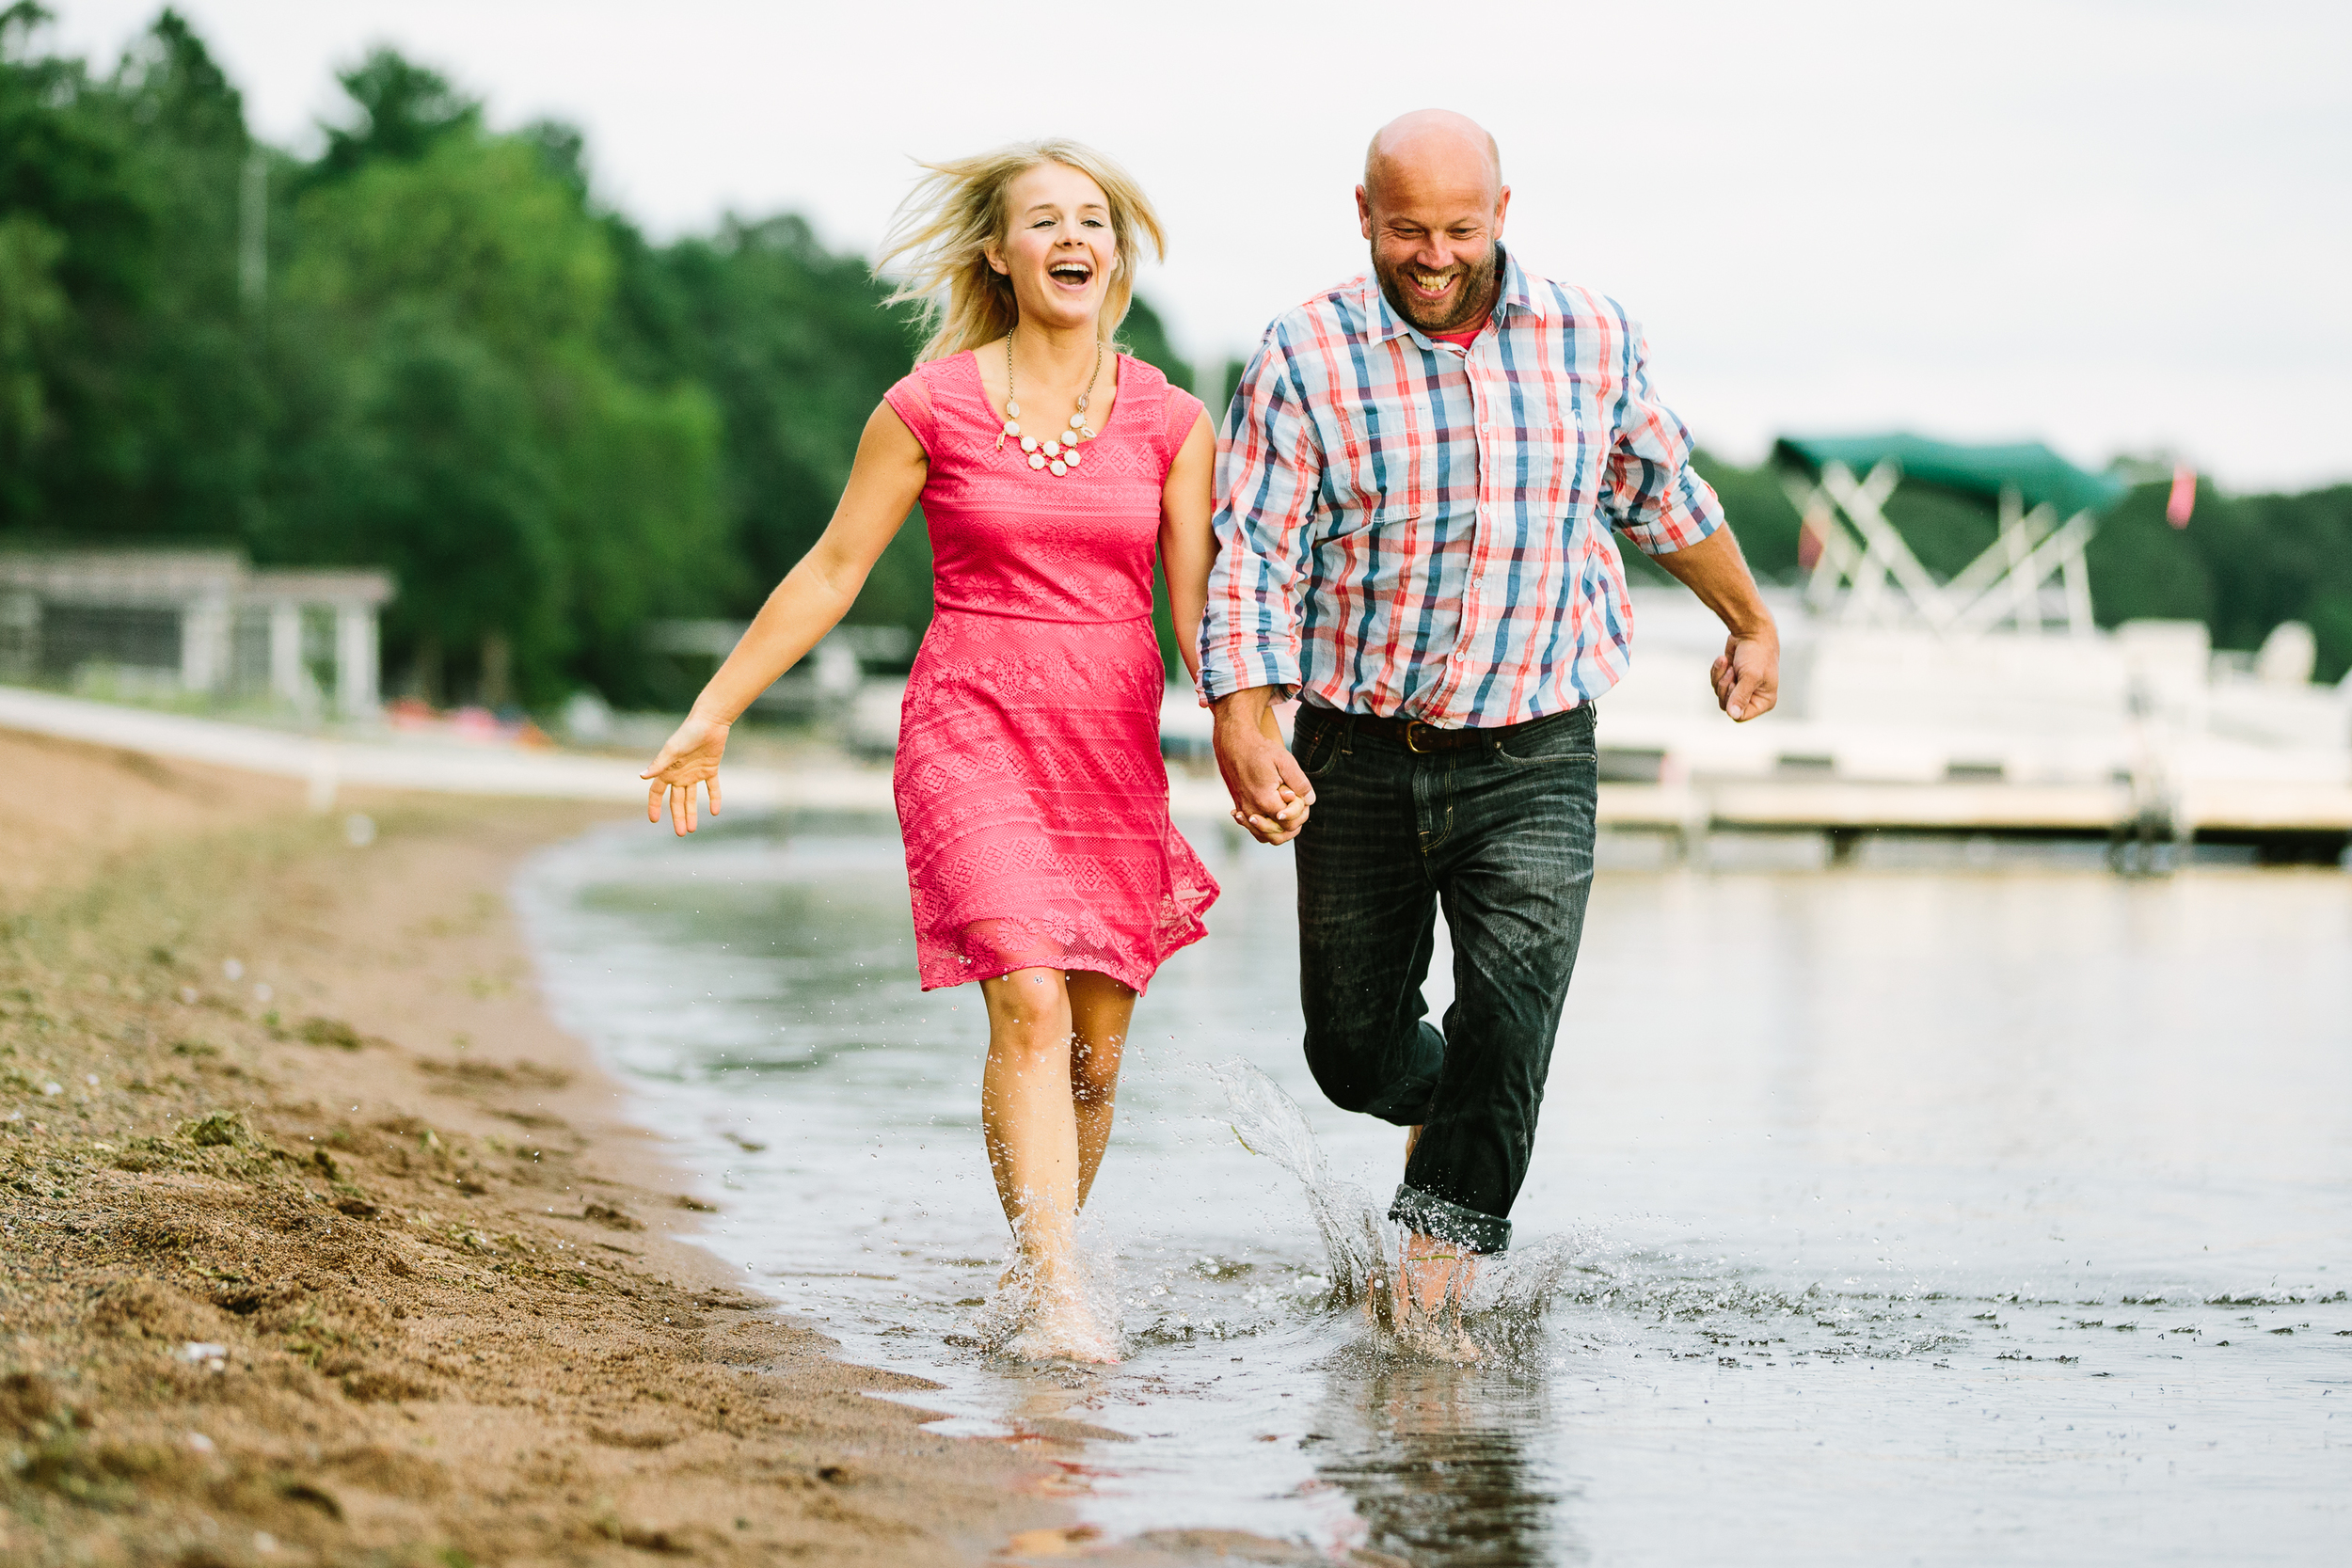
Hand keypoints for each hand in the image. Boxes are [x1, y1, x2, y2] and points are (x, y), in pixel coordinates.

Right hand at [641, 714, 729, 834]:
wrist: (710, 722)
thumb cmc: (688, 733)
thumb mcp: (672, 750)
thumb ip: (659, 765)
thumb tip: (642, 777)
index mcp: (667, 770)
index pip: (657, 792)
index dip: (654, 805)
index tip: (654, 820)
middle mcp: (679, 774)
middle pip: (676, 800)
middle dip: (678, 817)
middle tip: (681, 833)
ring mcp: (695, 773)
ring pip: (692, 798)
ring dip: (692, 812)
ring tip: (692, 829)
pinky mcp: (710, 769)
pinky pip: (712, 787)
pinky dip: (714, 799)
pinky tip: (714, 812)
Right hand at [1211, 690, 1313, 844]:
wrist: (1233, 742)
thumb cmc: (1260, 750)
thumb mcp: (1285, 761)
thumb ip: (1300, 782)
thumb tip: (1310, 800)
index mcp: (1264, 800)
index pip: (1289, 822)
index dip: (1301, 813)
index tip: (1301, 797)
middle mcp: (1251, 809)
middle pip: (1277, 836)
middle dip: (1293, 825)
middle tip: (1298, 807)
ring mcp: (1243, 810)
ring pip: (1264, 837)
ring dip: (1279, 831)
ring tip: (1288, 814)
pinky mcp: (1239, 807)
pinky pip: (1253, 829)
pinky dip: (1264, 828)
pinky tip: (1271, 815)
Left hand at [1709, 630, 1778, 721]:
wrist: (1751, 632)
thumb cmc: (1757, 654)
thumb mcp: (1750, 676)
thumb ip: (1740, 696)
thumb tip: (1733, 715)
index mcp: (1765, 701)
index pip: (1740, 716)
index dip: (1732, 702)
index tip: (1734, 685)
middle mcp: (1754, 697)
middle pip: (1727, 705)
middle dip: (1725, 687)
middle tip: (1732, 672)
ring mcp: (1741, 688)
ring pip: (1720, 694)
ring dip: (1720, 677)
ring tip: (1729, 664)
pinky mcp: (1731, 678)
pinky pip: (1716, 683)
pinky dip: (1717, 671)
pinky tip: (1723, 659)